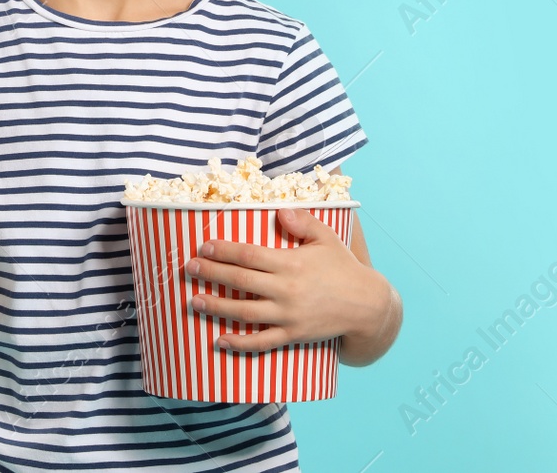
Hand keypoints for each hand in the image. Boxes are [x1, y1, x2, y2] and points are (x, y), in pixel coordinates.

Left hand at [184, 207, 394, 352]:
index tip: (204, 246)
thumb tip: (279, 212)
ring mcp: (288, 315)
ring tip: (194, 301)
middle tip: (189, 268)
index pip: (249, 255)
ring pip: (245, 312)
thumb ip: (302, 222)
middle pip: (240, 281)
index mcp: (292, 263)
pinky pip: (261, 342)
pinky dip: (239, 343)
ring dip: (217, 306)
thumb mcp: (327, 237)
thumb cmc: (343, 267)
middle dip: (211, 273)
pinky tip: (219, 339)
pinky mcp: (293, 335)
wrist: (367, 305)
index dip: (223, 251)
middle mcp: (287, 289)